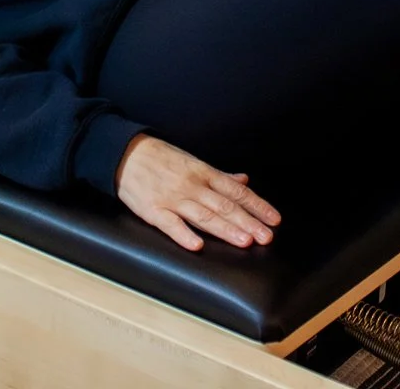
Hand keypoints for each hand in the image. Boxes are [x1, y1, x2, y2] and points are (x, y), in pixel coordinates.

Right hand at [115, 134, 278, 251]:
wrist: (125, 153)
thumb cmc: (161, 158)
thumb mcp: (193, 162)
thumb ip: (220, 176)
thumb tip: (243, 181)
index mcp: (204, 173)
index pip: (236, 191)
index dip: (257, 205)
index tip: (274, 219)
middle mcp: (192, 185)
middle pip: (225, 206)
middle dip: (248, 222)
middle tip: (266, 237)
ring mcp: (173, 198)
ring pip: (204, 216)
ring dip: (226, 229)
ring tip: (245, 241)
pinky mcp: (153, 211)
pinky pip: (170, 224)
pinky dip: (184, 235)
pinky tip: (197, 245)